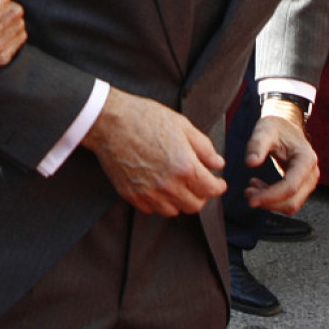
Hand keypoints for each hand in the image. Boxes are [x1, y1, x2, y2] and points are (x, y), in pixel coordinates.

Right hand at [82, 88, 226, 216]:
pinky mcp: (132, 195)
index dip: (218, 186)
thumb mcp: (181, 125)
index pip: (211, 190)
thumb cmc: (144, 118)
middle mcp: (169, 186)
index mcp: (185, 167)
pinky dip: (158, 202)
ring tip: (177, 185)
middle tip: (198, 183)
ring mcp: (149, 193)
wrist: (109, 121)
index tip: (218, 182)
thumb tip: (218, 163)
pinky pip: (152, 209)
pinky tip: (157, 187)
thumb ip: (204, 147)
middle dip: (201, 195)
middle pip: (194, 205)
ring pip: (174, 211)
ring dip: (179, 201)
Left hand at [241, 111, 318, 213]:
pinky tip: (257, 186)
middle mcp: (311, 173)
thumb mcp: (264, 130)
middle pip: (293, 201)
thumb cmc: (276, 125)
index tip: (251, 199)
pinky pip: (288, 199)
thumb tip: (250, 162)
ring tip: (250, 190)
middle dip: (269, 202)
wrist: (285, 123)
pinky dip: (272, 198)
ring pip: (291, 204)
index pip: (290, 187)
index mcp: (306, 160)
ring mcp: (307, 181)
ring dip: (270, 202)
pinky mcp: (300, 184)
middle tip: (248, 195)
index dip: (270, 197)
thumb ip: (257, 145)